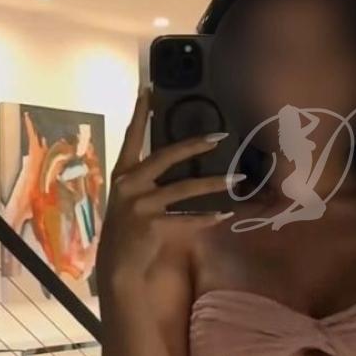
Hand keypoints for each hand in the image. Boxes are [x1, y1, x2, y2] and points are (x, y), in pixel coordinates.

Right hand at [96, 85, 237, 288]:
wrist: (119, 265)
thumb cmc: (129, 231)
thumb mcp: (131, 200)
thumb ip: (148, 182)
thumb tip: (178, 163)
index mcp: (122, 174)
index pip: (131, 138)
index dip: (139, 114)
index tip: (148, 90)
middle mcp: (129, 184)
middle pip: (166, 156)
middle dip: (194, 145)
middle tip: (219, 136)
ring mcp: (139, 204)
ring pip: (184, 188)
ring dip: (214, 184)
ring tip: (237, 179)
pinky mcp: (151, 224)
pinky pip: (187, 218)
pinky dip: (207, 217)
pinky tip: (224, 215)